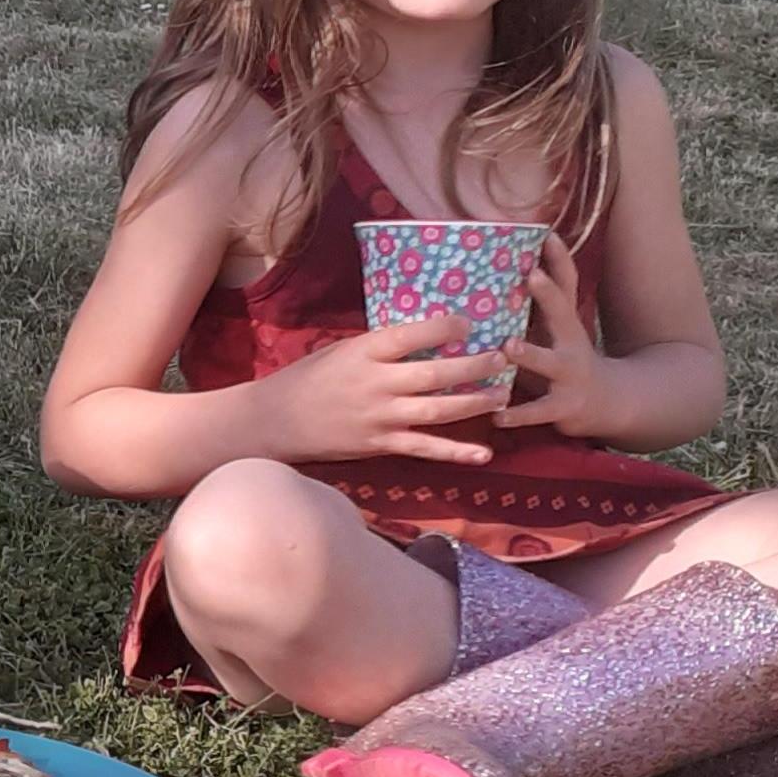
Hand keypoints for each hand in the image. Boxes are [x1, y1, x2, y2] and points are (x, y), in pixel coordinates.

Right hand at [255, 313, 516, 466]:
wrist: (274, 420)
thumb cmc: (308, 379)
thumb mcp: (341, 350)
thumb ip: (379, 346)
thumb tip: (424, 335)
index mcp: (364, 353)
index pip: (411, 335)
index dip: (444, 327)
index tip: (468, 323)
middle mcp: (376, 384)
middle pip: (434, 374)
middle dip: (474, 365)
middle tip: (503, 357)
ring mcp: (380, 417)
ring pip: (438, 410)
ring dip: (475, 402)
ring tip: (502, 394)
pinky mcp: (380, 445)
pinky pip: (425, 449)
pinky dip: (456, 453)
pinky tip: (483, 453)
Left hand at [492, 233, 624, 438]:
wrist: (611, 404)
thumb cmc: (569, 361)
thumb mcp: (559, 333)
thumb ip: (537, 310)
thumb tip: (507, 273)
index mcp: (567, 324)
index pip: (567, 285)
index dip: (560, 260)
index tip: (548, 235)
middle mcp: (571, 344)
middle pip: (563, 314)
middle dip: (549, 295)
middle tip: (532, 275)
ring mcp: (569, 375)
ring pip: (548, 363)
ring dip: (530, 354)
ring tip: (509, 347)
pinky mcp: (563, 406)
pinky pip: (538, 411)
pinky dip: (517, 414)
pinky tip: (497, 416)